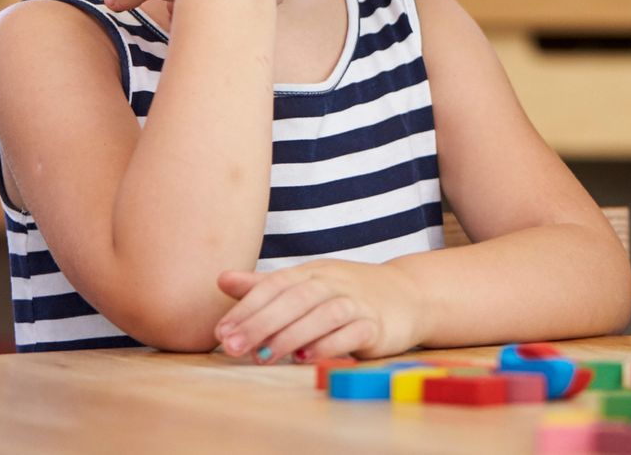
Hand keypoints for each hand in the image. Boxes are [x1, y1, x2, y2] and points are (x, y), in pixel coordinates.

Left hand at [214, 259, 421, 362]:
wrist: (409, 295)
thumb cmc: (348, 293)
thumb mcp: (308, 283)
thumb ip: (265, 286)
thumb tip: (221, 278)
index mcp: (313, 272)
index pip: (276, 284)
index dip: (247, 307)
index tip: (221, 332)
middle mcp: (335, 283)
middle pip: (297, 297)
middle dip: (261, 323)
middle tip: (233, 348)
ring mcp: (358, 302)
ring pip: (324, 313)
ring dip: (292, 335)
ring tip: (264, 356)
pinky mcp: (377, 325)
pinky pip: (353, 332)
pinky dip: (329, 344)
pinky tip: (306, 357)